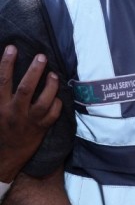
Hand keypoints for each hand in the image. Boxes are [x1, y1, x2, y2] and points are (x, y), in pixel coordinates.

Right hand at [0, 45, 61, 182]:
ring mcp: (29, 121)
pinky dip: (57, 103)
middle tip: (41, 56)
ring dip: (50, 86)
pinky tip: (58, 95)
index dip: (6, 63)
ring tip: (54, 73)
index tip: (12, 48)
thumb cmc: (1, 128)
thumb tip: (5, 74)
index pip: (2, 81)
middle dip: (34, 71)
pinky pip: (53, 114)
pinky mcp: (41, 128)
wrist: (5, 156)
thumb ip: (1, 93)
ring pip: (43, 101)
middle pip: (25, 88)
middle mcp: (13, 112)